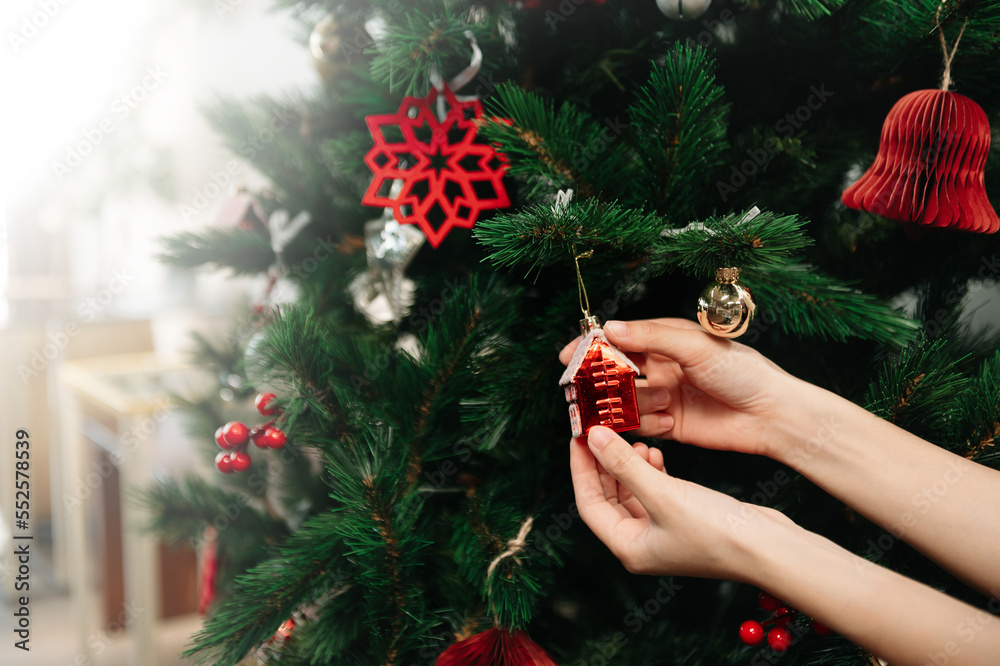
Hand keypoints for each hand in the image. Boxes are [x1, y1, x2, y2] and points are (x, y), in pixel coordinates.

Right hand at [560, 319, 800, 457]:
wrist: (772, 414)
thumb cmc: (742, 371)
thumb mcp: (695, 346)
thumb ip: (651, 337)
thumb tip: (610, 328)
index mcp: (666, 340)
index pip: (620, 338)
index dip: (592, 346)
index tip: (569, 356)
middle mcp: (661, 366)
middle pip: (615, 371)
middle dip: (600, 380)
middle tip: (585, 390)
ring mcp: (664, 396)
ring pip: (625, 400)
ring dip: (632, 405)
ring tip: (661, 404)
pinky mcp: (669, 426)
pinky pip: (640, 425)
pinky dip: (646, 426)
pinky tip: (667, 424)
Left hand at [571, 426, 792, 579]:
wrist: (769, 547)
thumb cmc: (716, 530)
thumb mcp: (662, 492)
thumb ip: (624, 464)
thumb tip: (592, 438)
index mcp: (628, 548)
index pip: (588, 503)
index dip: (581, 469)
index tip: (578, 437)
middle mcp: (641, 544)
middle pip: (607, 497)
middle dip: (605, 464)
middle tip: (602, 431)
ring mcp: (662, 533)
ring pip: (631, 492)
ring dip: (630, 466)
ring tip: (639, 442)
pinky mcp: (682, 520)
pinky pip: (654, 492)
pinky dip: (651, 472)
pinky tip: (658, 454)